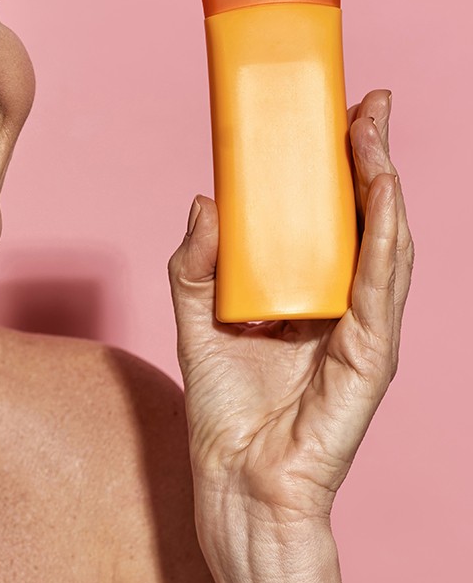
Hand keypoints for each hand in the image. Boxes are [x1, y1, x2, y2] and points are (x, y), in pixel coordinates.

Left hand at [168, 89, 413, 530]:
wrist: (234, 480)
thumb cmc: (225, 409)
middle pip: (363, 219)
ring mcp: (362, 330)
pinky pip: (383, 287)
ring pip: (383, 242)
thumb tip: (205, 199)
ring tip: (373, 129)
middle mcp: (343, 305)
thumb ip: (197, 262)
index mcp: (308, 294)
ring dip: (381, 182)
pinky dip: (386, 237)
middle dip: (368, 156)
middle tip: (366, 101)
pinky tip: (384, 194)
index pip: (331, 217)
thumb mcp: (197, 318)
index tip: (332, 111)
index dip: (335, 164)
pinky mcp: (369, 356)